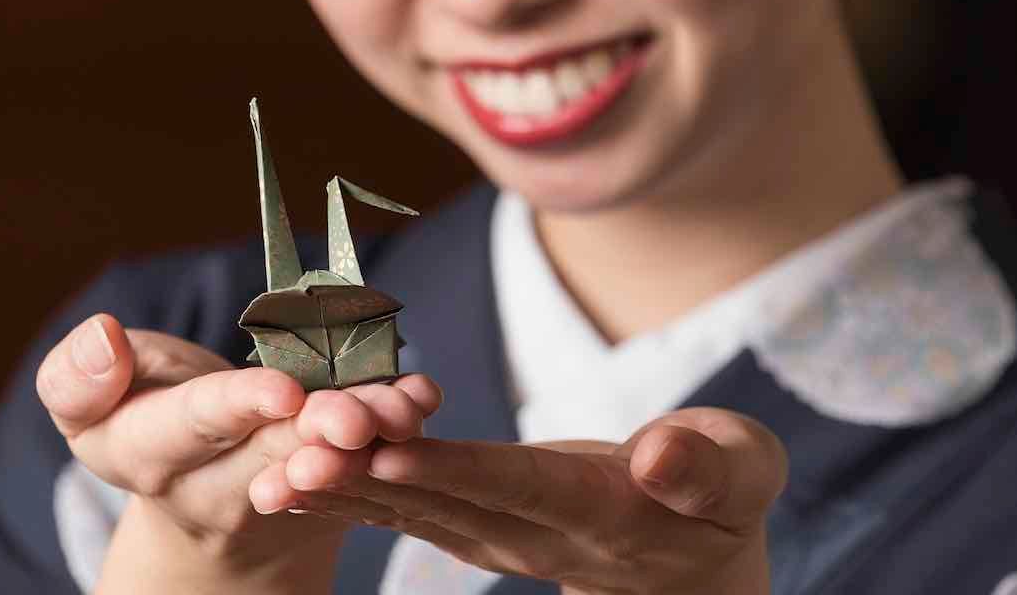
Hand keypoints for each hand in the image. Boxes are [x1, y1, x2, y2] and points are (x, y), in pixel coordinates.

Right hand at [36, 312, 441, 593]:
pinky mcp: (330, 494)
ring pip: (328, 468)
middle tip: (352, 414)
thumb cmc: (142, 414)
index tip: (280, 390)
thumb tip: (102, 336)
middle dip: (315, 431)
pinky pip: (368, 468)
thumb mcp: (91, 401)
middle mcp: (214, 489)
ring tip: (397, 413)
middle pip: (271, 455)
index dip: (236, 409)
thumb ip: (78, 376)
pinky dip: (398, 436)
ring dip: (368, 440)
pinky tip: (419, 405)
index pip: (191, 428)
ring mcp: (279, 498)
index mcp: (145, 454)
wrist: (194, 487)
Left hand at [252, 407, 786, 594]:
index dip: (458, 471)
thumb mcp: (742, 472)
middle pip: (447, 503)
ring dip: (342, 494)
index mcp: (602, 511)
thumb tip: (661, 455)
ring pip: (412, 513)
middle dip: (370, 482)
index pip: (522, 487)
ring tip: (274, 473)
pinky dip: (345, 496)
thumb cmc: (723, 496)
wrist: (691, 562)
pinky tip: (287, 479)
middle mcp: (537, 532)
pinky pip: (403, 512)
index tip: (395, 456)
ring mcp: (500, 536)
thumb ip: (709, 464)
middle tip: (299, 460)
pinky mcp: (475, 526)